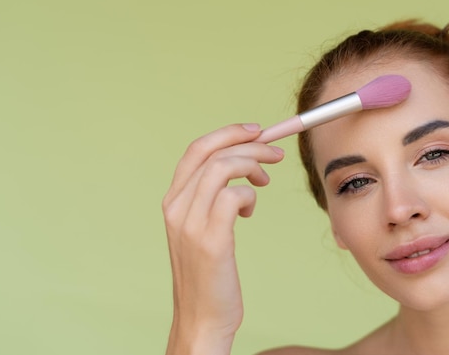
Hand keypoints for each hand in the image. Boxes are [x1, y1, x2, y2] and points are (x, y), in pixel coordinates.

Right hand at [162, 123, 284, 354]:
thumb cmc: (209, 273)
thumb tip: (242, 166)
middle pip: (212, 152)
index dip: (227, 133)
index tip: (255, 131)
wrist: (202, 318)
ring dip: (253, 165)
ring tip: (265, 181)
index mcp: (173, 201)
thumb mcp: (201, 229)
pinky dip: (249, 196)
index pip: (196, 149)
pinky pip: (234, 196)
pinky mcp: (211, 240)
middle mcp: (176, 207)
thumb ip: (211, 198)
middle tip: (275, 153)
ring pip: (223, 168)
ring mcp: (190, 223)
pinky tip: (250, 212)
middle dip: (249, 144)